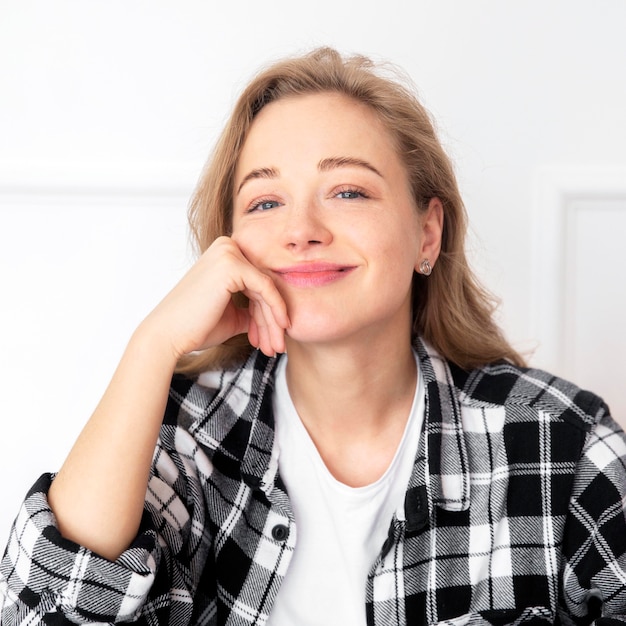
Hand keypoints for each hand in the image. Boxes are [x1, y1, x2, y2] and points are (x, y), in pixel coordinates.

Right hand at [141, 236, 289, 358]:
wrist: (168, 335)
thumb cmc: (195, 326)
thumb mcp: (233, 315)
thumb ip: (253, 309)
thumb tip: (276, 315)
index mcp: (226, 255)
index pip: (258, 284)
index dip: (269, 314)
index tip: (274, 338)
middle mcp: (227, 246)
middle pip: (264, 286)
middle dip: (273, 320)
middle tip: (278, 346)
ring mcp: (228, 252)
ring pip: (267, 289)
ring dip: (274, 322)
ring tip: (276, 346)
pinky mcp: (231, 264)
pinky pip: (266, 287)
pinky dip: (276, 310)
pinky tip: (280, 329)